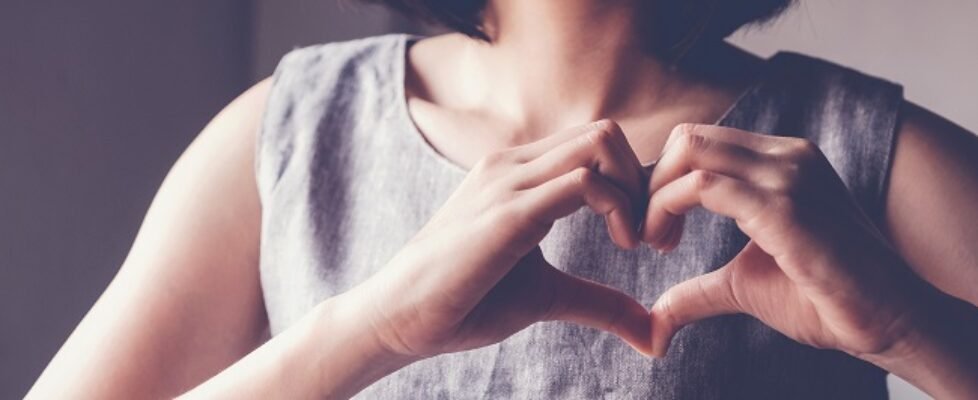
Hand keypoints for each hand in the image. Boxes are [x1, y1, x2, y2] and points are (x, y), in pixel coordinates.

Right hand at [345, 120, 654, 359]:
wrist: (399, 317)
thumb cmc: (464, 301)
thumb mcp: (547, 296)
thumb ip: (599, 302)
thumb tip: (653, 332)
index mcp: (518, 173)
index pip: (595, 144)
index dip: (634, 184)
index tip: (646, 236)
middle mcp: (513, 164)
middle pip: (605, 132)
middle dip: (645, 181)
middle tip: (651, 237)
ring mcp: (508, 182)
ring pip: (600, 143)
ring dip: (636, 191)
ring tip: (636, 242)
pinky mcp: (508, 212)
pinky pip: (583, 182)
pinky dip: (619, 208)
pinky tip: (622, 245)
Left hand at [643, 123, 928, 358]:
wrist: (889, 319)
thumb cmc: (824, 298)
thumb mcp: (745, 282)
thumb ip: (699, 287)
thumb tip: (657, 315)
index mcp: (781, 161)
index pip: (700, 142)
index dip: (663, 180)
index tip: (656, 229)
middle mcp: (785, 155)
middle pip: (688, 137)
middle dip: (651, 183)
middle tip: (650, 235)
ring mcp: (788, 175)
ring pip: (690, 152)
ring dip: (655, 197)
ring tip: (658, 242)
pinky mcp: (784, 206)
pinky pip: (704, 187)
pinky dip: (667, 209)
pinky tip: (668, 245)